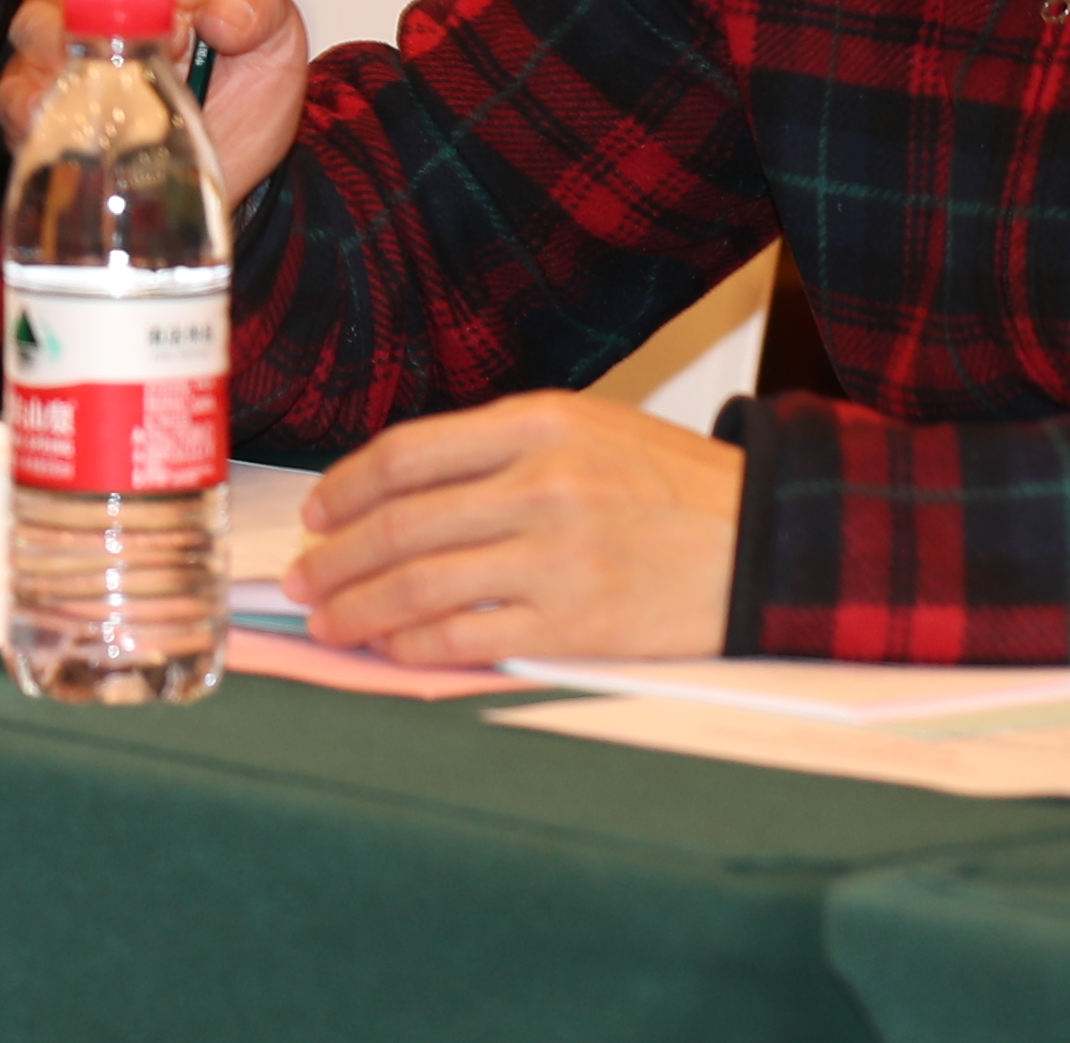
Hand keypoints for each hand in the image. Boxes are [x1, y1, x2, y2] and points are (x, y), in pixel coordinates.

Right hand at [0, 0, 310, 200]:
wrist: (222, 174)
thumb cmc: (243, 100)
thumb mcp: (278, 46)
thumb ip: (261, 5)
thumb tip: (222, 8)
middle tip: (164, 34)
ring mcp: (67, 47)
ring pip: (39, 15)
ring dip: (68, 36)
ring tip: (109, 70)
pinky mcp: (39, 100)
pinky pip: (15, 88)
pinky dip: (30, 97)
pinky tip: (57, 109)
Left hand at [288, 391, 742, 664]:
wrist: (769, 542)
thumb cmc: (673, 486)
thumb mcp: (588, 428)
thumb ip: (497, 449)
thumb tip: (397, 489)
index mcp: (539, 423)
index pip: (408, 452)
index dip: (345, 485)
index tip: (314, 512)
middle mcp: (542, 484)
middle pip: (401, 522)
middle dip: (335, 556)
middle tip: (300, 579)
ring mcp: (557, 556)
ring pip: (420, 583)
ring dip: (359, 607)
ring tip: (327, 620)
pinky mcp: (574, 622)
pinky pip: (466, 636)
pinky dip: (414, 645)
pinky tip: (388, 647)